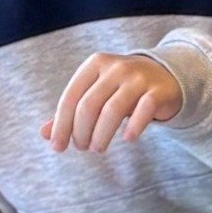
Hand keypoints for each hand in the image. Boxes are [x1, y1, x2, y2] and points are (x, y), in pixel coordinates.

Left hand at [41, 53, 181, 152]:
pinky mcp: (158, 91)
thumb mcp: (97, 92)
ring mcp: (139, 78)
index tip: (58, 147)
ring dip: (101, 134)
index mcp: (95, 64)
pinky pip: (143, 111)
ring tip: (98, 148)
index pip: (71, 96)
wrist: (166, 75)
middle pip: (89, 105)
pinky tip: (128, 139)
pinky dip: (134, 127)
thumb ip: (72, 111)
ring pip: (113, 110)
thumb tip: (45, 134)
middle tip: (82, 148)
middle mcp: (116, 67)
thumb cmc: (123, 88)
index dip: (61, 124)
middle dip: (81, 132)